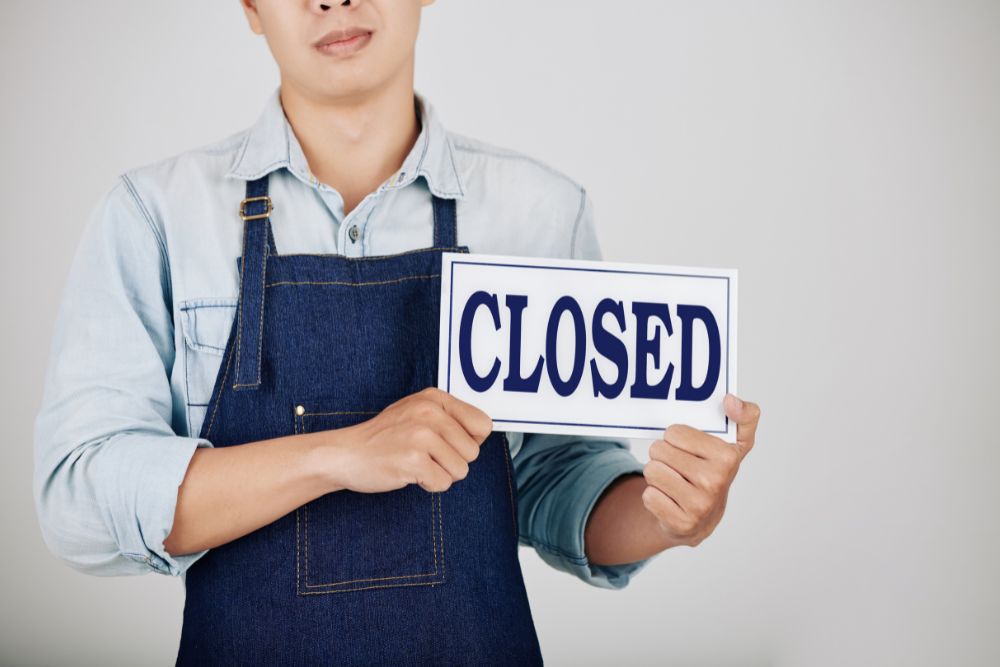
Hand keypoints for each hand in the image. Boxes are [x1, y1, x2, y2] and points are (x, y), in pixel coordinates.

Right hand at [326, 387, 492, 493]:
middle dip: (453, 461)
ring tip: (417, 464)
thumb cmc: (385, 436)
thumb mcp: (416, 411)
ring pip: (462, 470)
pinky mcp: (413, 460)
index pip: (483, 424)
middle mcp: (430, 412)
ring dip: (442, 474)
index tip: (449, 444)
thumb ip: (448, 416)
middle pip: (473, 451)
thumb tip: (484, 432)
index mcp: (434, 398)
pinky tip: (410, 473)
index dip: (470, 441)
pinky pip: (443, 483)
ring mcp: (421, 436)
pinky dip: (429, 485)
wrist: (345, 453)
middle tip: (427, 456)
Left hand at [640, 393, 760, 546]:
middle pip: (658, 450)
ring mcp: (699, 506)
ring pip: (651, 471)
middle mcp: (716, 482)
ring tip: (673, 480)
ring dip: (656, 474)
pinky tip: (670, 499)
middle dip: (663, 454)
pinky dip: (653, 496)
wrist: (702, 518)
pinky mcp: (681, 524)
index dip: (675, 436)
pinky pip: (648, 496)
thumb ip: (744, 416)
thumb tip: (730, 400)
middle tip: (678, 464)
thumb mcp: (734, 443)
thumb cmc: (715, 471)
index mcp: (728, 456)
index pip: (674, 432)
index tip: (690, 445)